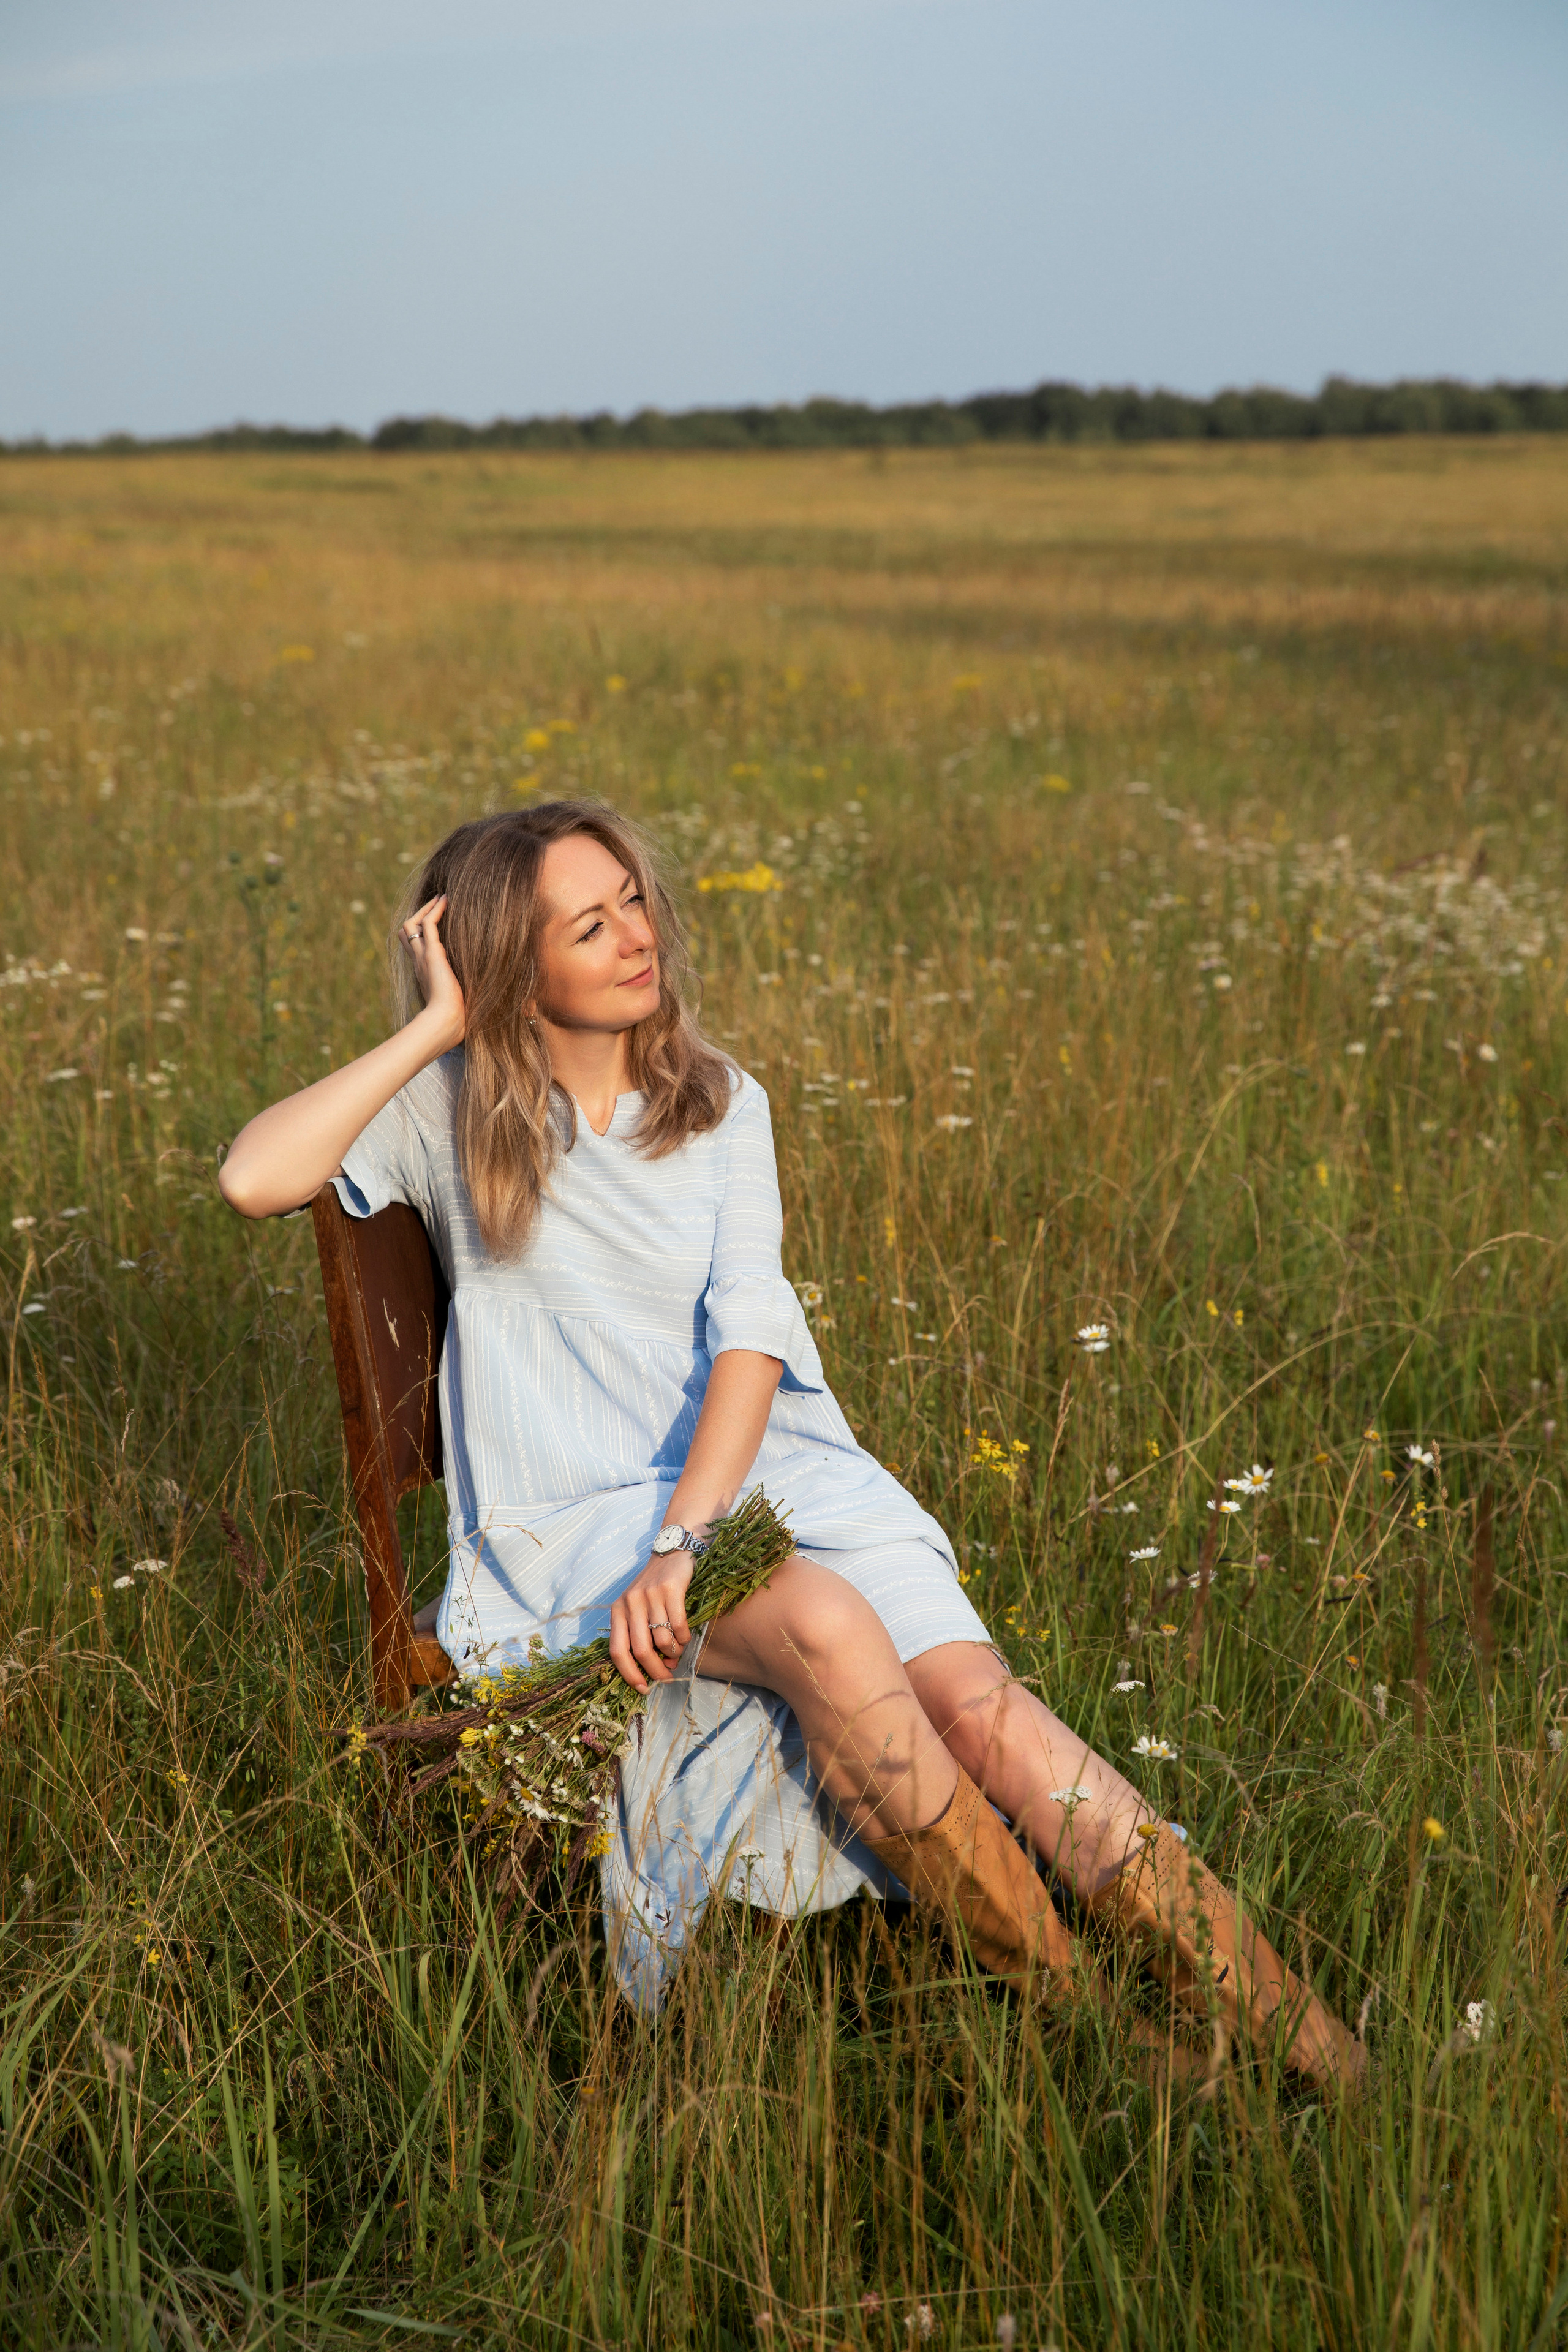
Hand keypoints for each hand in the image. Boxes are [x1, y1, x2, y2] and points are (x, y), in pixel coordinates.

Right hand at [400, 895, 465, 1047]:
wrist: (446, 1021)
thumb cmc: (453, 1017)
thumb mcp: (455, 1000)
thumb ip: (458, 993)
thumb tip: (475, 1000)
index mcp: (423, 972)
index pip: (414, 946)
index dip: (420, 932)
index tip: (435, 921)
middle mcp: (419, 962)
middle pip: (406, 931)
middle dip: (419, 914)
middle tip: (435, 903)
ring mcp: (423, 957)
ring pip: (412, 923)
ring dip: (426, 908)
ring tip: (441, 897)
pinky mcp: (432, 953)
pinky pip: (428, 924)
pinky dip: (436, 909)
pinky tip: (447, 899)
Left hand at [609, 1549, 694, 1691]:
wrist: (671, 1552)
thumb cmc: (653, 1588)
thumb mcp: (636, 1608)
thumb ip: (638, 1634)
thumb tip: (652, 1670)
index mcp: (617, 1611)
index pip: (617, 1651)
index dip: (629, 1674)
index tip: (643, 1688)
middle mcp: (630, 1603)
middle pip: (642, 1650)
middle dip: (656, 1671)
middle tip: (667, 1677)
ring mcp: (650, 1595)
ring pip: (663, 1640)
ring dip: (673, 1654)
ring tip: (677, 1653)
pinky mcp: (671, 1589)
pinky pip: (679, 1626)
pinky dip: (684, 1638)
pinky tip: (685, 1637)